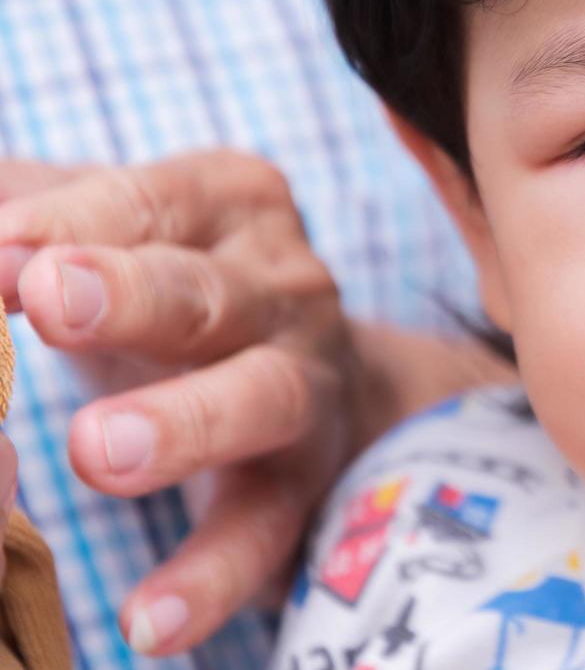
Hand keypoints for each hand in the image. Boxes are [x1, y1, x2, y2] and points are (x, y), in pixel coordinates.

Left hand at [0, 151, 510, 654]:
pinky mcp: (305, 482)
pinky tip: (150, 621)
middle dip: (131, 296)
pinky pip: (266, 529)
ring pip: (260, 397)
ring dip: (184, 423)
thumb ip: (33, 207)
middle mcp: (285, 285)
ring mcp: (306, 383)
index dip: (77, 222)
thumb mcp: (116, 226)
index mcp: (231, 205)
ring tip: (97, 452)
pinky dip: (214, 574)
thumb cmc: (175, 283)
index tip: (2, 252)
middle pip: (209, 291)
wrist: (315, 374)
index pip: (153, 202)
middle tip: (50, 302)